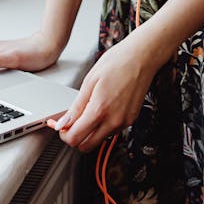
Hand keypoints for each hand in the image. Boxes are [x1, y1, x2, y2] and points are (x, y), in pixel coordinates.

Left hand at [51, 31, 160, 153]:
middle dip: (75, 136)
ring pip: (99, 140)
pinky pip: (111, 131)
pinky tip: (101, 108)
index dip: (64, 134)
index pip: (75, 138)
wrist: (142, 57)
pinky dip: (102, 126)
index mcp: (100, 110)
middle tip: (72, 121)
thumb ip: (76, 107)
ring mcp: (124, 122)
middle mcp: (114, 121)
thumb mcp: (90, 81)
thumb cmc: (117, 62)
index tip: (61, 125)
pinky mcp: (130, 120)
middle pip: (86, 146)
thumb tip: (63, 124)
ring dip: (89, 132)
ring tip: (88, 109)